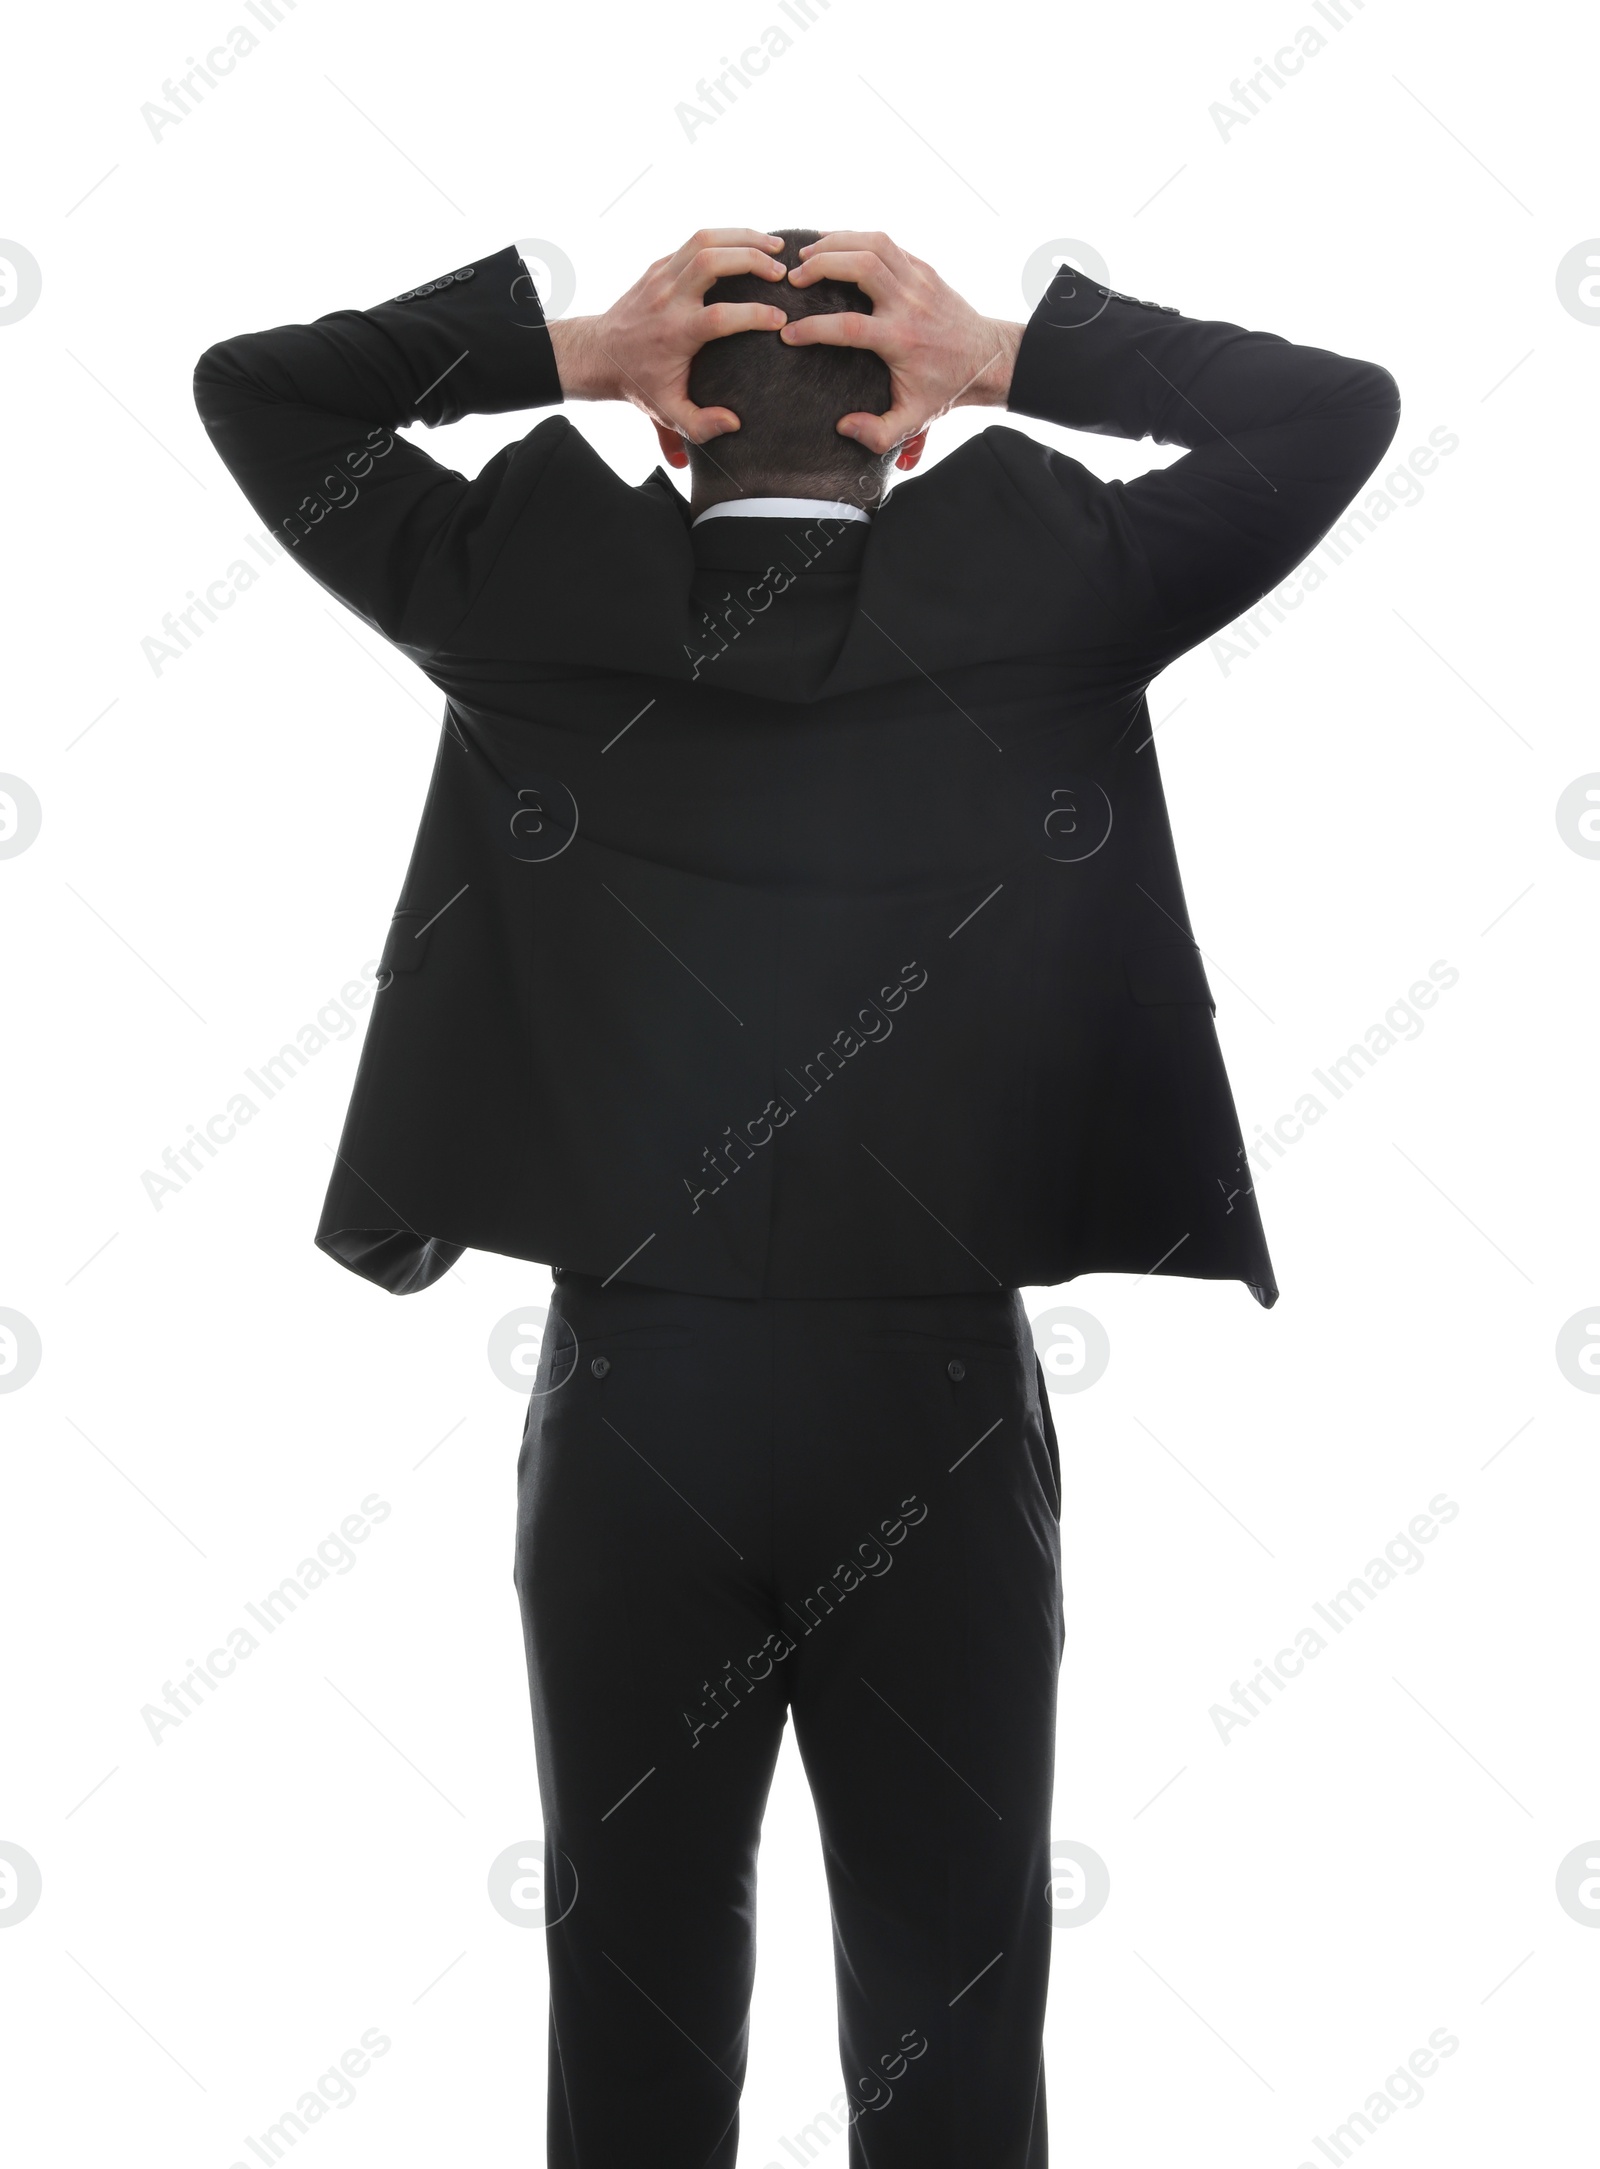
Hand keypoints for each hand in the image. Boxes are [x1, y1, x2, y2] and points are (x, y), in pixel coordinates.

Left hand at [548, 229, 788, 442]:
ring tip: (773, 245)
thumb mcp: (667, 413)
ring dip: (742, 236)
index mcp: (675, 333)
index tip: (780, 320)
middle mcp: (668, 299)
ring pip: (703, 240)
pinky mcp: (659, 266)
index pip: (719, 317)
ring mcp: (661, 277)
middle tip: (782, 271)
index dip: (753, 314)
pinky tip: (748, 245)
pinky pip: (694, 242)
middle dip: (751, 259)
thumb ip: (701, 425)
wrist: (599, 354)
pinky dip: (725, 238)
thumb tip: (734, 424)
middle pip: (711, 261)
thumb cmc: (638, 383)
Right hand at [782, 231, 1021, 454]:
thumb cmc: (945, 388)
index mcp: (901, 339)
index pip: (848, 327)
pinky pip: (886, 243)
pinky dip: (856, 239)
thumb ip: (877, 433)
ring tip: (807, 253)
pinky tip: (834, 246)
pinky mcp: (923, 268)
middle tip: (794, 278)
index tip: (788, 334)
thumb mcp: (913, 421)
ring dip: (836, 241)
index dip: (813, 329)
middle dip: (822, 264)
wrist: (987, 358)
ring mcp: (919, 280)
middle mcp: (910, 303)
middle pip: (861, 265)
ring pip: (874, 243)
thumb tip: (843, 426)